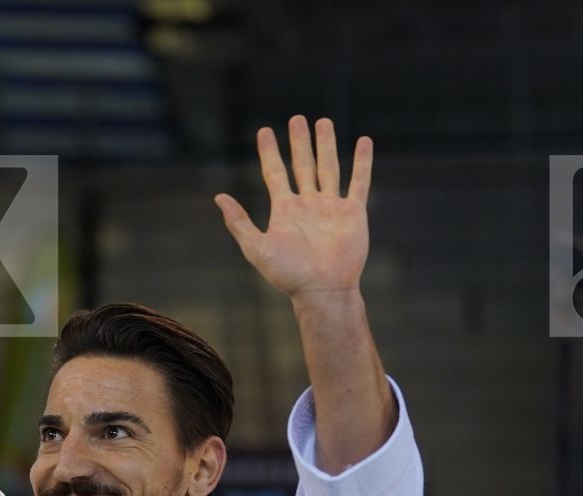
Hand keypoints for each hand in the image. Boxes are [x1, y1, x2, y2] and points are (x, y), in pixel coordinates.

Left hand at [214, 116, 371, 301]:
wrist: (322, 290)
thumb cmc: (288, 275)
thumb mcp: (257, 248)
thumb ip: (239, 223)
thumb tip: (219, 197)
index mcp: (285, 210)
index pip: (275, 172)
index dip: (269, 151)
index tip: (264, 130)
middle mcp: (308, 204)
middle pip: (302, 165)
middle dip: (299, 142)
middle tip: (297, 119)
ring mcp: (331, 207)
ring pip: (329, 167)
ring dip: (326, 145)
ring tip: (324, 122)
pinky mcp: (353, 212)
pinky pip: (358, 182)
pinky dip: (362, 162)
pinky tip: (363, 142)